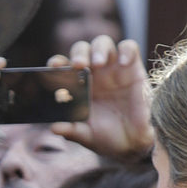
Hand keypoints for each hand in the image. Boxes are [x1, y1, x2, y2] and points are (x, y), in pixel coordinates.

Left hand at [47, 38, 152, 159]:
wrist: (133, 143)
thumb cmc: (106, 137)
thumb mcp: (87, 136)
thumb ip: (71, 130)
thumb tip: (54, 128)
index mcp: (77, 85)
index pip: (64, 66)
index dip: (57, 63)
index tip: (54, 66)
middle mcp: (93, 73)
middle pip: (82, 50)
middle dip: (78, 54)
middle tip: (79, 65)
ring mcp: (112, 68)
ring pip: (103, 43)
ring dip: (99, 49)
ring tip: (99, 63)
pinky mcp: (133, 67)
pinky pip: (129, 48)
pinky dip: (126, 51)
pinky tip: (123, 63)